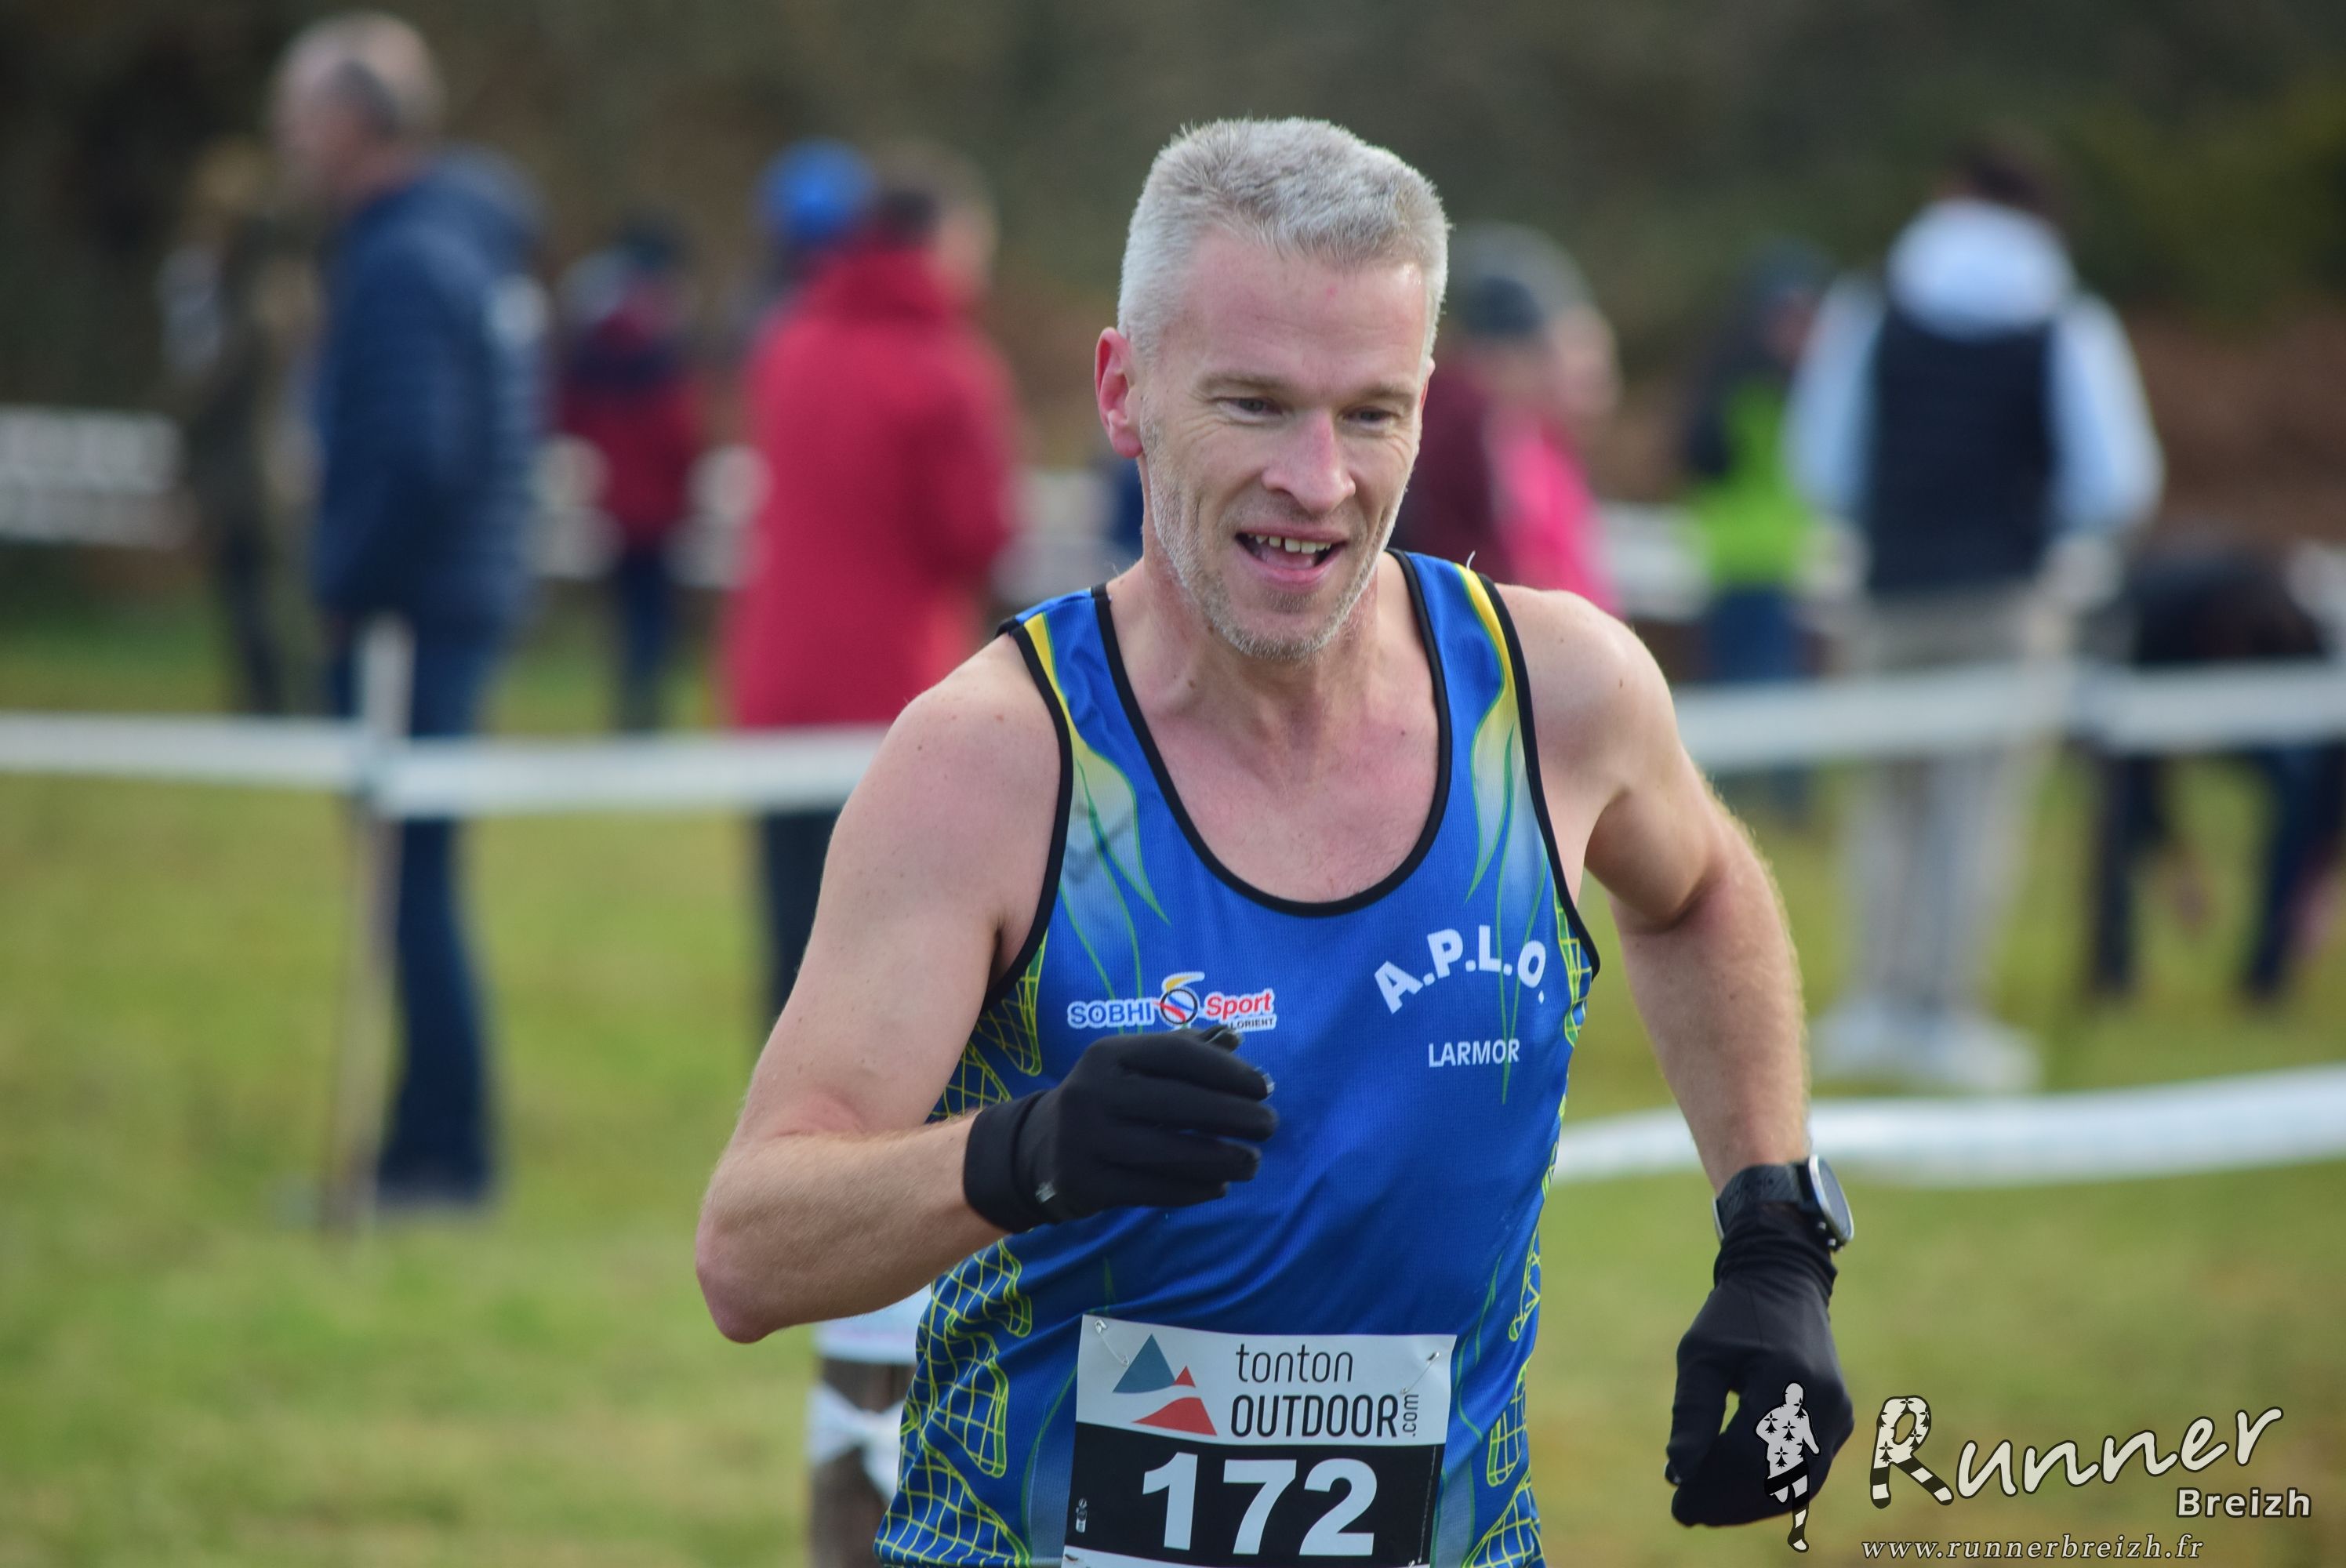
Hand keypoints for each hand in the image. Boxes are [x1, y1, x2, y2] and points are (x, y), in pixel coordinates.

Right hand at [962, 1027, 1275, 1231]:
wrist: (1041, 1149)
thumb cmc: (1107, 1099)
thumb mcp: (1132, 1067)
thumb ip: (1182, 1051)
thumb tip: (1236, 1037)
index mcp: (1107, 1054)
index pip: (1177, 1054)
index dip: (1227, 1070)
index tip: (1264, 1087)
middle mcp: (1092, 1093)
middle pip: (1178, 1103)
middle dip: (1234, 1115)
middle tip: (1270, 1126)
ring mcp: (1086, 1140)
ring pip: (1169, 1152)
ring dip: (1221, 1158)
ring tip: (1254, 1162)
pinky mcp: (1087, 1183)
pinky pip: (1153, 1189)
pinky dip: (1193, 1189)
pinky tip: (1219, 1185)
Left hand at [1665, 1208, 1853, 1525]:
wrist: (1783, 1281)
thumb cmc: (1734, 1314)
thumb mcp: (1701, 1353)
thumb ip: (1692, 1412)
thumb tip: (1678, 1473)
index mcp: (1787, 1377)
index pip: (1749, 1454)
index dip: (1712, 1486)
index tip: (1678, 1502)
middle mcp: (1824, 1400)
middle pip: (1778, 1477)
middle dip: (1730, 1503)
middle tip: (1688, 1512)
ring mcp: (1839, 1412)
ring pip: (1799, 1484)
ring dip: (1752, 1503)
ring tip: (1708, 1506)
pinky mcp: (1841, 1420)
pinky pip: (1810, 1470)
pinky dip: (1773, 1488)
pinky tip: (1736, 1492)